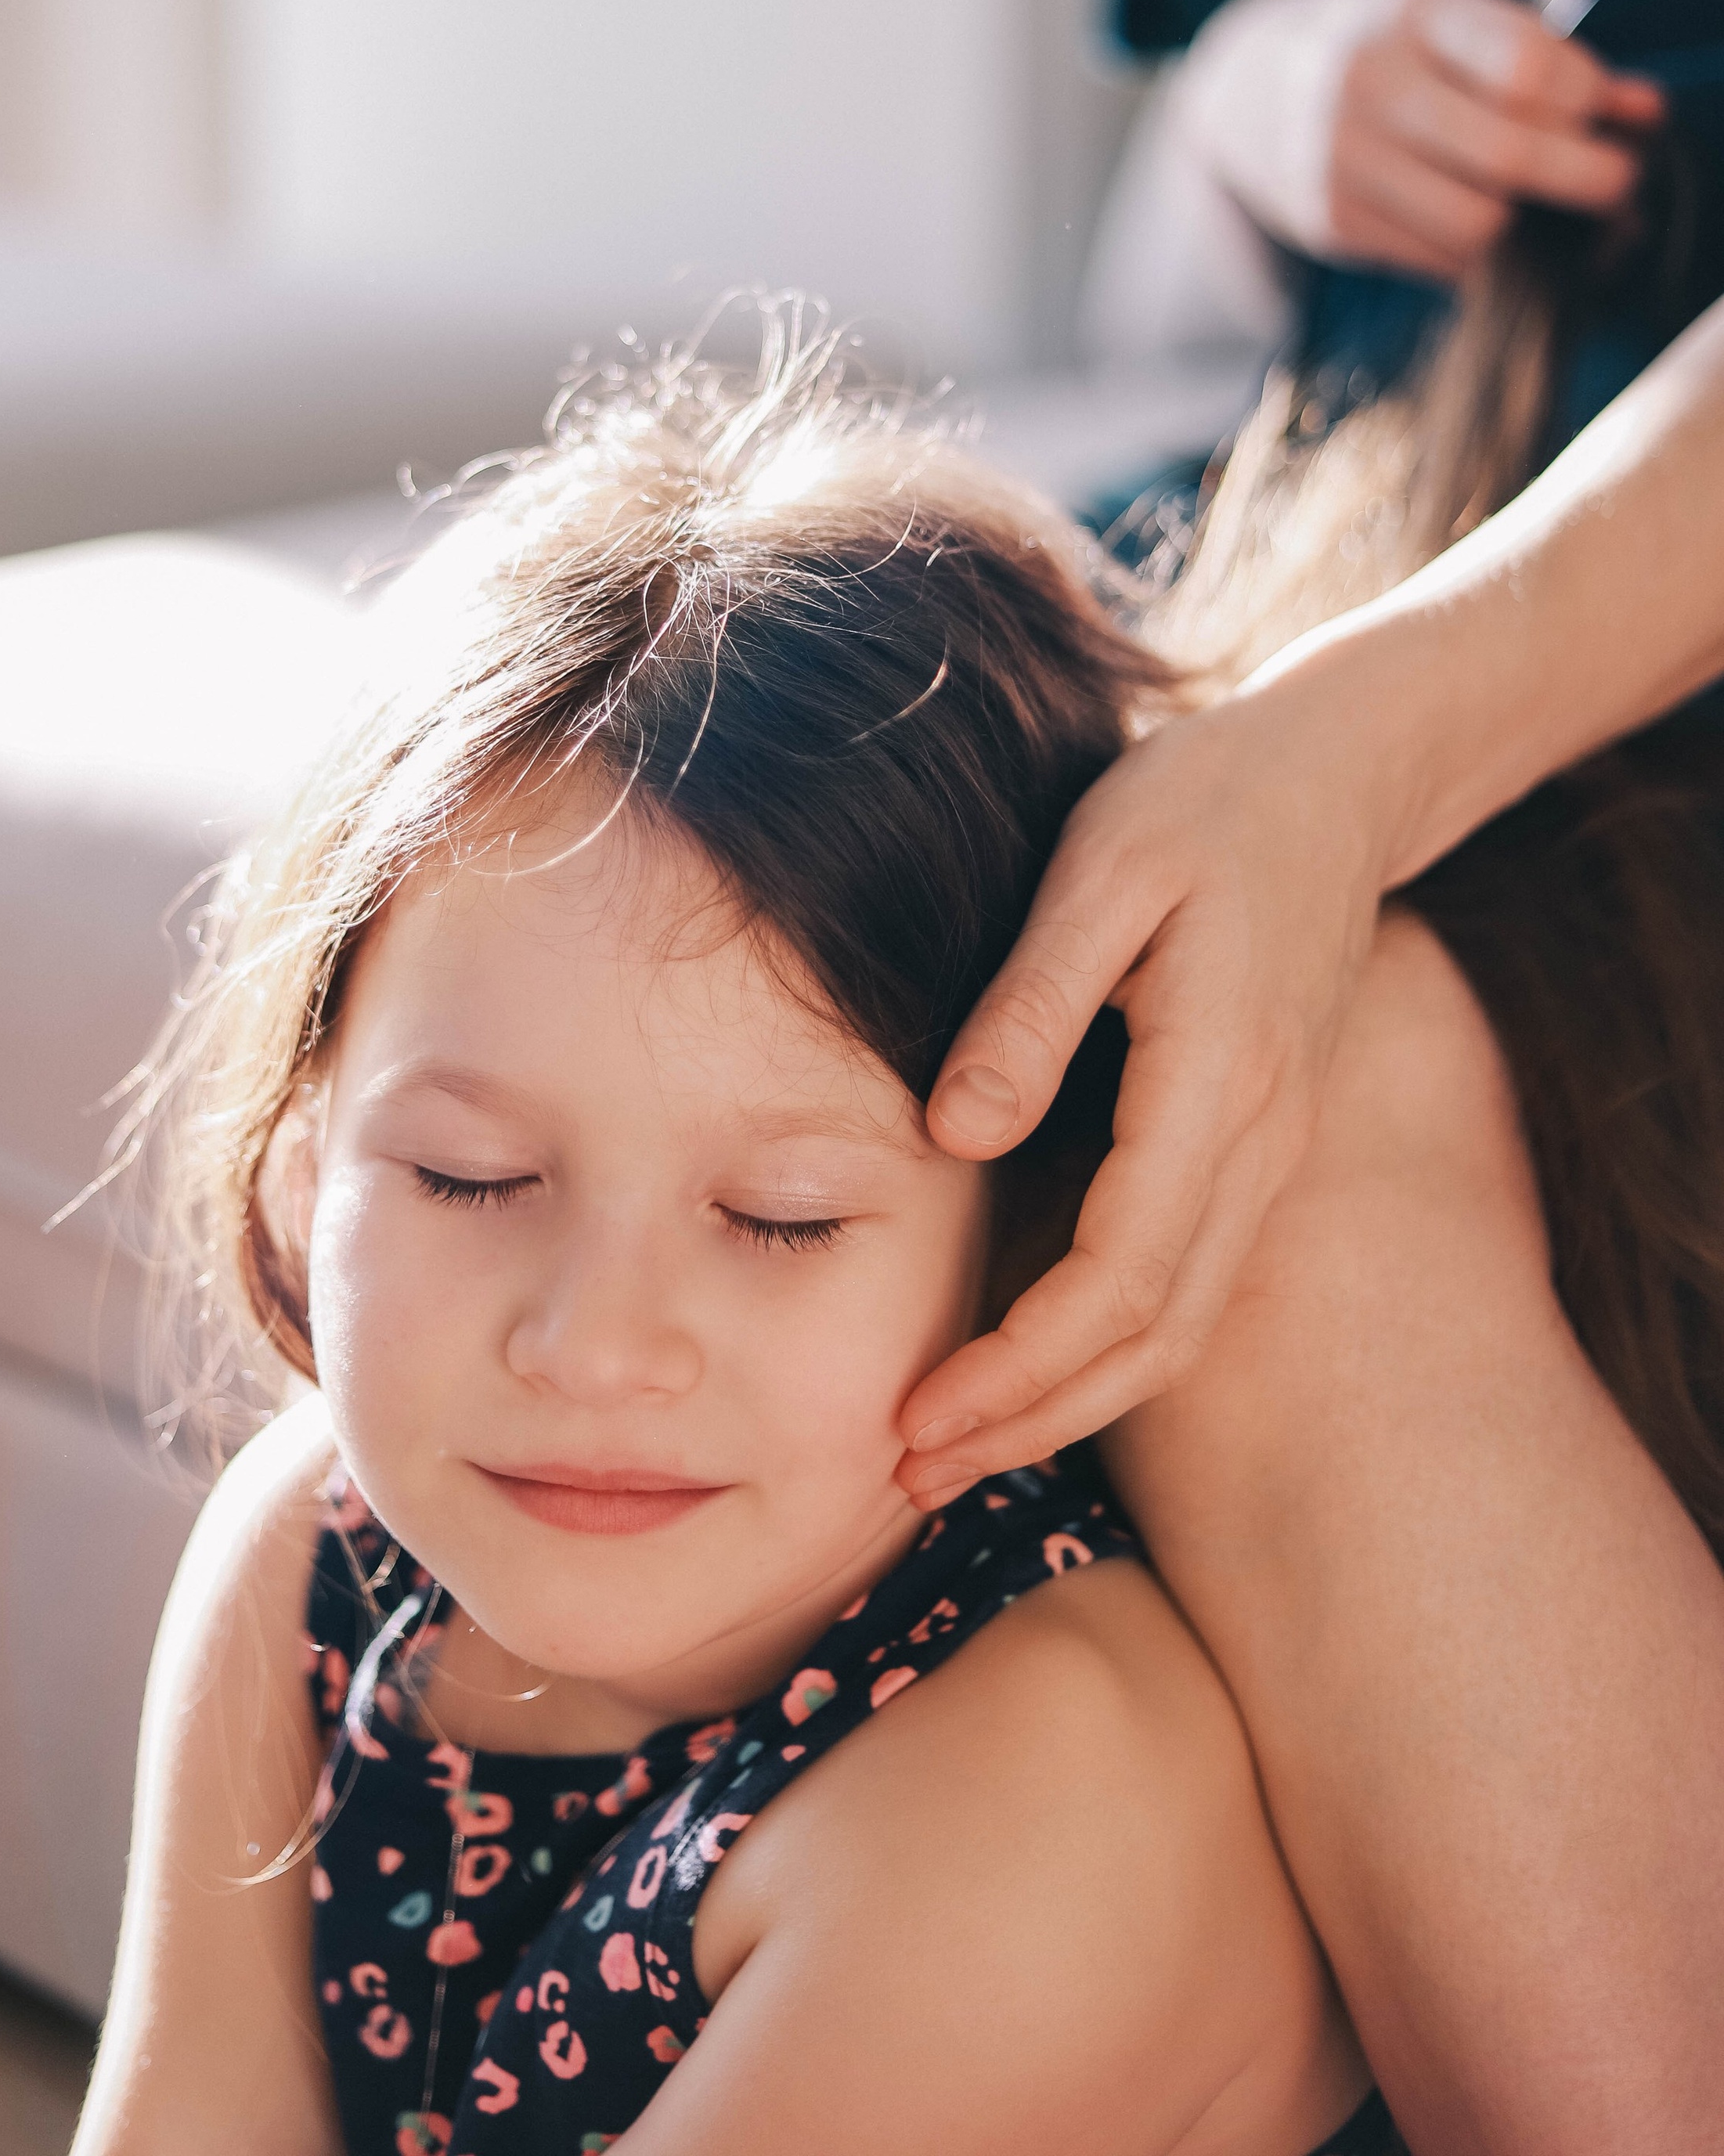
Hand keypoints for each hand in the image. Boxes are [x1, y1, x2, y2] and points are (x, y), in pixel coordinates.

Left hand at [897, 664, 1398, 1502]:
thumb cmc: (1205, 801)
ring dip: (1069, 1403)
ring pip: (1181, 1327)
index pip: (1121, 1274)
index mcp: (1220, 1079)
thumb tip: (954, 1136)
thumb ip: (1032, 1006)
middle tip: (908, 1474)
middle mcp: (1262, 1139)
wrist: (1340, 773)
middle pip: (1153, 1336)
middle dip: (1032, 1422)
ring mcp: (1274, 1150)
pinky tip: (1031, 1366)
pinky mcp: (1260, 1143)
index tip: (916, 1418)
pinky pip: (1191, 1281)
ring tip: (953, 1450)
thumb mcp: (1102, 868)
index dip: (1018, 1366)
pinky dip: (1109, 1347)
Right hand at [1168, 0, 1660, 278]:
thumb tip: (1645, 110)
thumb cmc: (1380, 40)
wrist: (1246, 81)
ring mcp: (1339, 159)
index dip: (1587, 99)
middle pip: (1508, 155)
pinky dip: (1477, 252)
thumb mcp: (1451, 14)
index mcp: (1409, 13)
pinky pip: (1438, 260)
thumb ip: (1545, 54)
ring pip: (1478, 223)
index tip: (1607, 110)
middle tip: (1619, 183)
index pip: (1525, 70)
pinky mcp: (1329, 221)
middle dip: (1588, 178)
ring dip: (1525, 222)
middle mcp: (1364, 83)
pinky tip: (1478, 220)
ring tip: (1536, 203)